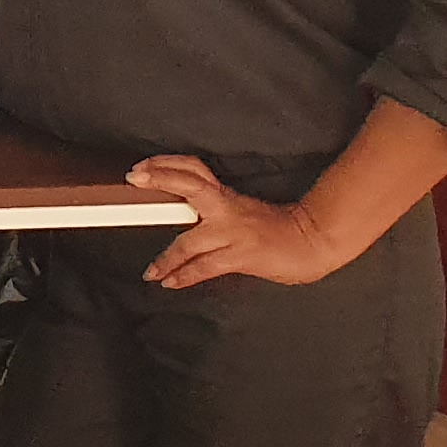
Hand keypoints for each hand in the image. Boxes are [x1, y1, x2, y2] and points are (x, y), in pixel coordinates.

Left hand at [131, 155, 351, 288]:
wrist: (311, 242)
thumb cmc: (277, 229)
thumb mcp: (242, 209)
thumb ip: (214, 209)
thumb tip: (183, 213)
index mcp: (227, 196)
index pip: (194, 169)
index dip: (167, 164)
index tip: (143, 166)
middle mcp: (227, 209)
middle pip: (190, 185)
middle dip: (161, 178)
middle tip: (135, 179)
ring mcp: (233, 232)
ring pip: (189, 240)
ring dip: (166, 258)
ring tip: (150, 272)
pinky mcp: (240, 255)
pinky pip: (205, 267)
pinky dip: (184, 276)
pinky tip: (169, 282)